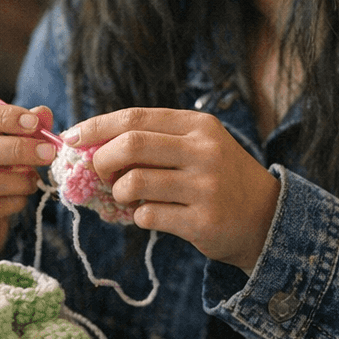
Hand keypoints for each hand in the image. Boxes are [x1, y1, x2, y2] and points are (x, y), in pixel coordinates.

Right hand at [0, 100, 58, 276]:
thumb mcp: (5, 143)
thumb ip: (24, 128)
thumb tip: (43, 113)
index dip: (6, 117)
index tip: (35, 124)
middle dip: (18, 149)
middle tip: (48, 153)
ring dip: (19, 180)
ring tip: (34, 180)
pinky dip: (14, 202)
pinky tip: (22, 198)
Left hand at [64, 107, 281, 272]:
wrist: (266, 217)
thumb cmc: (219, 178)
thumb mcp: (199, 146)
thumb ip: (156, 141)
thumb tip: (92, 145)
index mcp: (199, 125)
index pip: (135, 117)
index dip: (97, 127)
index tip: (72, 138)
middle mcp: (204, 151)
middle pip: (131, 145)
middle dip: (102, 160)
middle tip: (101, 174)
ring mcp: (205, 186)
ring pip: (134, 182)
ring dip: (119, 193)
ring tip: (127, 197)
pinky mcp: (203, 221)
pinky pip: (148, 216)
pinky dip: (138, 217)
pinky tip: (149, 215)